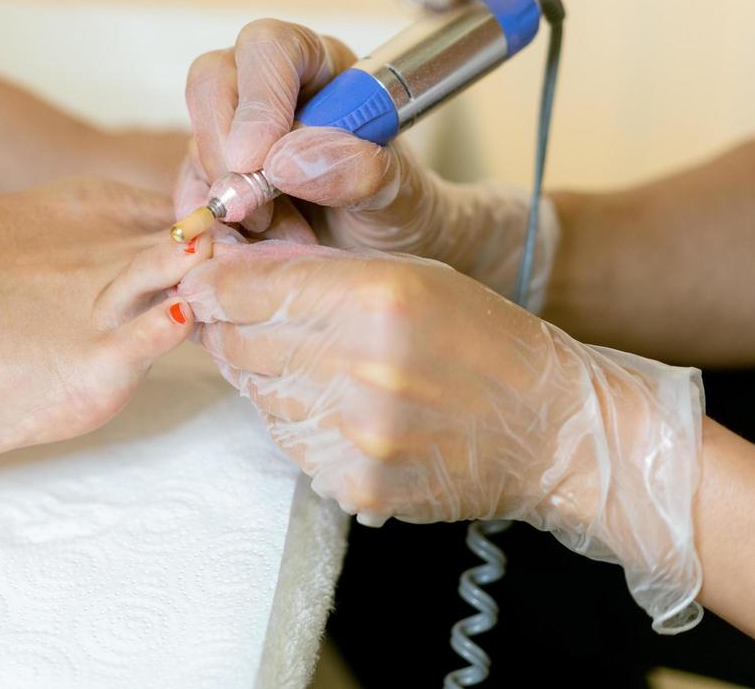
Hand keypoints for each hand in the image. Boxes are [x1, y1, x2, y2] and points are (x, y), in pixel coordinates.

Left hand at [181, 241, 705, 631]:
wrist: (552, 429)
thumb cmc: (480, 337)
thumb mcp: (407, 274)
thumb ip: (314, 269)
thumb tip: (222, 269)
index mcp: (375, 297)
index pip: (247, 287)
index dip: (211, 282)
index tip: (202, 280)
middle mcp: (360, 366)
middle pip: (241, 342)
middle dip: (229, 328)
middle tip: (237, 318)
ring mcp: (356, 434)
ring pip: (257, 394)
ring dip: (262, 374)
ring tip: (302, 361)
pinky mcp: (357, 484)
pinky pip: (287, 442)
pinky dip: (293, 419)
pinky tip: (327, 403)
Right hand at [182, 18, 557, 303]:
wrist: (393, 257)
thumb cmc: (403, 212)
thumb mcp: (400, 196)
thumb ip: (360, 172)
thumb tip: (288, 161)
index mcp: (323, 67)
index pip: (271, 48)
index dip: (256, 96)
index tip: (255, 158)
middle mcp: (271, 90)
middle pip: (213, 82)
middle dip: (223, 148)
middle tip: (253, 207)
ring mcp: (237, 134)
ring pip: (197, 143)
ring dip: (226, 198)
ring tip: (278, 237)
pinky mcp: (217, 179)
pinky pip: (190, 192)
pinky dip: (212, 227)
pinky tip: (253, 250)